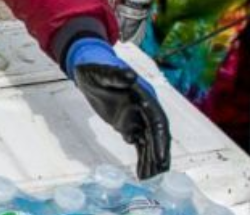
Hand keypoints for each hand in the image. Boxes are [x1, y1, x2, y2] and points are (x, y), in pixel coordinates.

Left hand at [66, 38, 170, 178]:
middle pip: (156, 136)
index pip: (157, 121)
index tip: (160, 158)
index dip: (160, 140)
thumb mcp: (100, 71)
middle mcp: (144, 108)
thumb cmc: (94, 69)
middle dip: (158, 156)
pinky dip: (141, 158)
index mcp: (143, 96)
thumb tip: (130, 75)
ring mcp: (137, 117)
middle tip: (158, 177)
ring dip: (150, 161)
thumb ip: (114, 74)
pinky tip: (141, 173)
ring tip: (150, 181)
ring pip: (149, 143)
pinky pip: (139, 144)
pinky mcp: (128, 124)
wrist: (88, 71)